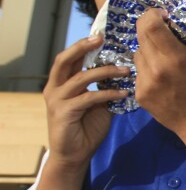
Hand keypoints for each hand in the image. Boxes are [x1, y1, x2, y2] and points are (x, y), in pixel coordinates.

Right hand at [43, 35, 129, 171]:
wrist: (74, 155)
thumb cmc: (87, 127)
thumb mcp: (98, 102)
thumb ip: (103, 86)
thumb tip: (124, 70)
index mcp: (62, 83)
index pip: (70, 58)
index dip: (83, 44)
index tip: (102, 34)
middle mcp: (55, 88)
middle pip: (65, 60)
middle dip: (83, 46)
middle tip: (101, 38)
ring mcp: (57, 100)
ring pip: (81, 77)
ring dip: (106, 72)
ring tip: (127, 71)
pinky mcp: (64, 112)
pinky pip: (89, 97)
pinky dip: (108, 93)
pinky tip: (123, 94)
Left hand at [133, 9, 185, 137]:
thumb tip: (181, 24)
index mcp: (176, 58)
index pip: (151, 25)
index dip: (153, 15)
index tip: (162, 16)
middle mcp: (156, 68)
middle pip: (141, 36)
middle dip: (149, 28)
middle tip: (161, 30)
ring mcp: (144, 82)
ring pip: (137, 53)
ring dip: (147, 49)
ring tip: (162, 57)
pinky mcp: (138, 94)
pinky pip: (138, 71)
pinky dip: (147, 68)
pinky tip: (160, 77)